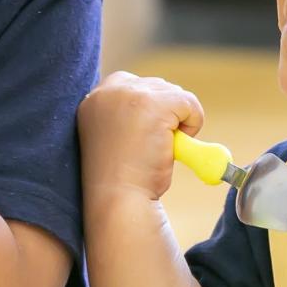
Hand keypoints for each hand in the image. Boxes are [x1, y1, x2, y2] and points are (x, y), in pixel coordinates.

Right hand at [78, 71, 204, 200]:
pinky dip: (193, 125)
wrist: (118, 201)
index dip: (150, 110)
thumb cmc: (119, 180)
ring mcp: (131, 94)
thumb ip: (130, 117)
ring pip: (175, 94)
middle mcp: (108, 90)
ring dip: (178, 123)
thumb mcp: (116, 138)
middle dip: (166, 115)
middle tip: (153, 147)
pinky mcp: (154, 104)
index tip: (146, 136)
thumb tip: (165, 112)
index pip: (134, 86)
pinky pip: (190, 104)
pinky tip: (171, 148)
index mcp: (94, 99)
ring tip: (156, 151)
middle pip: (157, 87)